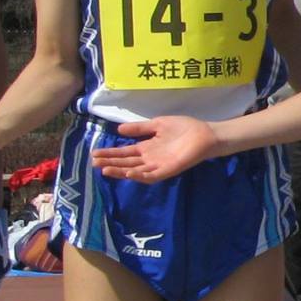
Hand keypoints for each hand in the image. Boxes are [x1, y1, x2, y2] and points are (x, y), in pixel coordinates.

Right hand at [90, 115, 219, 183]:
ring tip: (105, 169)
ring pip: (135, 171)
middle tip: (94, 162)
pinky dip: (140, 175)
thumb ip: (140, 128)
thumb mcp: (158, 124)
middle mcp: (150, 159)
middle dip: (110, 163)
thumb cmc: (184, 128)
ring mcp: (159, 165)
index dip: (110, 153)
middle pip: (126, 162)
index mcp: (147, 148)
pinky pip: (152, 175)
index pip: (125, 152)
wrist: (206, 134)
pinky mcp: (168, 170)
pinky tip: (128, 172)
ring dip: (120, 171)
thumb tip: (119, 129)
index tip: (94, 153)